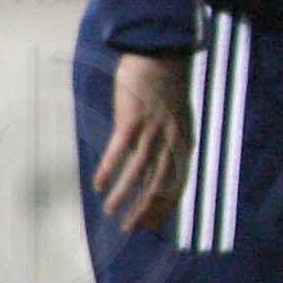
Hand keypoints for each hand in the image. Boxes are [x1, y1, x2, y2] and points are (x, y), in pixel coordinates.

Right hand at [92, 49, 193, 234]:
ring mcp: (152, 131)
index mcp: (184, 143)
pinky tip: (98, 184)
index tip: (150, 225)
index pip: (177, 185)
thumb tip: (154, 168)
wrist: (161, 56)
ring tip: (111, 211)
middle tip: (129, 227)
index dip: (164, 208)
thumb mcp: (176, 121)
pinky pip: (119, 151)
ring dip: (123, 195)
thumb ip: (168, 144)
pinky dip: (108, 170)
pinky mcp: (132, 120)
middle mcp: (172, 141)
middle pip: (160, 185)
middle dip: (145, 209)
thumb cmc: (166, 89)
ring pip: (139, 172)